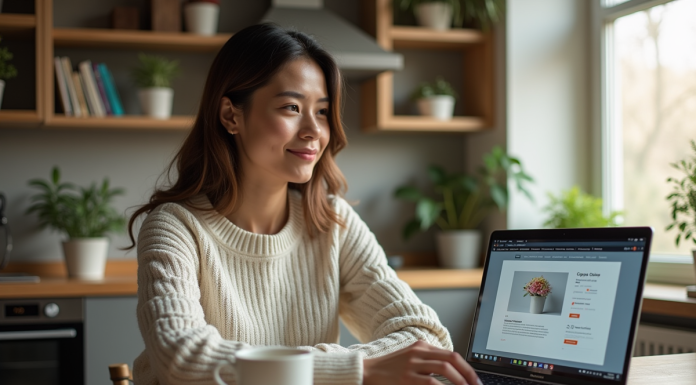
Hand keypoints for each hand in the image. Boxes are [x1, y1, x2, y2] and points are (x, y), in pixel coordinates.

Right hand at [362, 340, 480, 384]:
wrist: (365, 372)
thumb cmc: (388, 370)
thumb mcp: (410, 360)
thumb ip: (428, 363)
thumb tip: (452, 375)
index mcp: (421, 346)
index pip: (453, 355)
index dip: (468, 369)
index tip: (475, 381)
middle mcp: (419, 352)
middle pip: (453, 359)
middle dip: (469, 375)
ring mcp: (413, 364)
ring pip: (446, 369)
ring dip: (460, 382)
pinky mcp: (407, 378)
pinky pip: (432, 383)